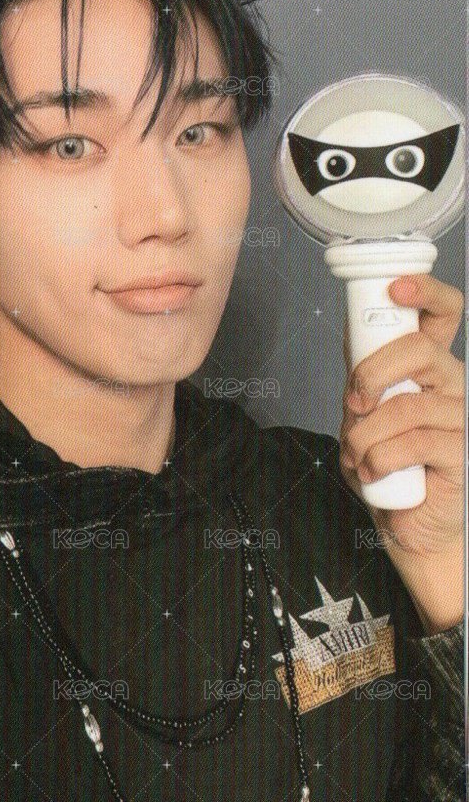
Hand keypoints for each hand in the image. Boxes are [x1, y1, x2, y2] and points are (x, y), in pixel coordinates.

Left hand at [338, 274, 464, 632]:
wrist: (404, 522)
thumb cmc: (385, 462)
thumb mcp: (363, 412)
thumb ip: (363, 374)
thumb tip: (353, 330)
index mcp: (429, 365)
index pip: (442, 313)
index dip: (424, 291)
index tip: (395, 289)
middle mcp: (451, 383)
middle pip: (421, 349)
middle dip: (372, 371)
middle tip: (354, 401)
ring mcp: (462, 417)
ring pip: (406, 404)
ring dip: (366, 433)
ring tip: (357, 455)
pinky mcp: (462, 454)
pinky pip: (413, 442)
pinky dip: (379, 458)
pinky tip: (372, 472)